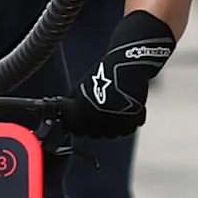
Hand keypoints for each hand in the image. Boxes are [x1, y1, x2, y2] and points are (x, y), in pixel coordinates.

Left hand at [72, 9, 176, 137]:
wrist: (129, 63)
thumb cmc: (105, 72)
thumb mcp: (82, 85)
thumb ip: (73, 100)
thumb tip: (63, 112)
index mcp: (84, 108)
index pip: (76, 129)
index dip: (77, 125)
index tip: (78, 121)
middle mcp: (99, 115)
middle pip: (94, 134)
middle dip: (94, 126)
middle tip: (97, 115)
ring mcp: (117, 118)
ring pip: (111, 134)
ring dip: (111, 126)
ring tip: (111, 113)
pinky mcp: (133, 118)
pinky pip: (127, 130)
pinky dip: (126, 123)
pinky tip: (123, 112)